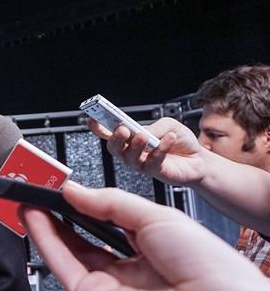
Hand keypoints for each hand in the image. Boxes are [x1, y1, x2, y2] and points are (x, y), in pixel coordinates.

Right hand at [88, 117, 206, 185]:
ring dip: (136, 145)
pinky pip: (152, 161)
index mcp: (131, 137)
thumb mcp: (168, 125)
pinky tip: (169, 139)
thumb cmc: (180, 141)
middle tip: (123, 130)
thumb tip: (142, 132)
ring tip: (145, 136)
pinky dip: (161, 148)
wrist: (199, 159)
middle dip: (115, 138)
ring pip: (129, 157)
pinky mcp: (154, 172)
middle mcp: (132, 151)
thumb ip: (154, 127)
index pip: (108, 133)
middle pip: (114, 148)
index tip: (92, 119)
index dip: (98, 127)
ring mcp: (141, 163)